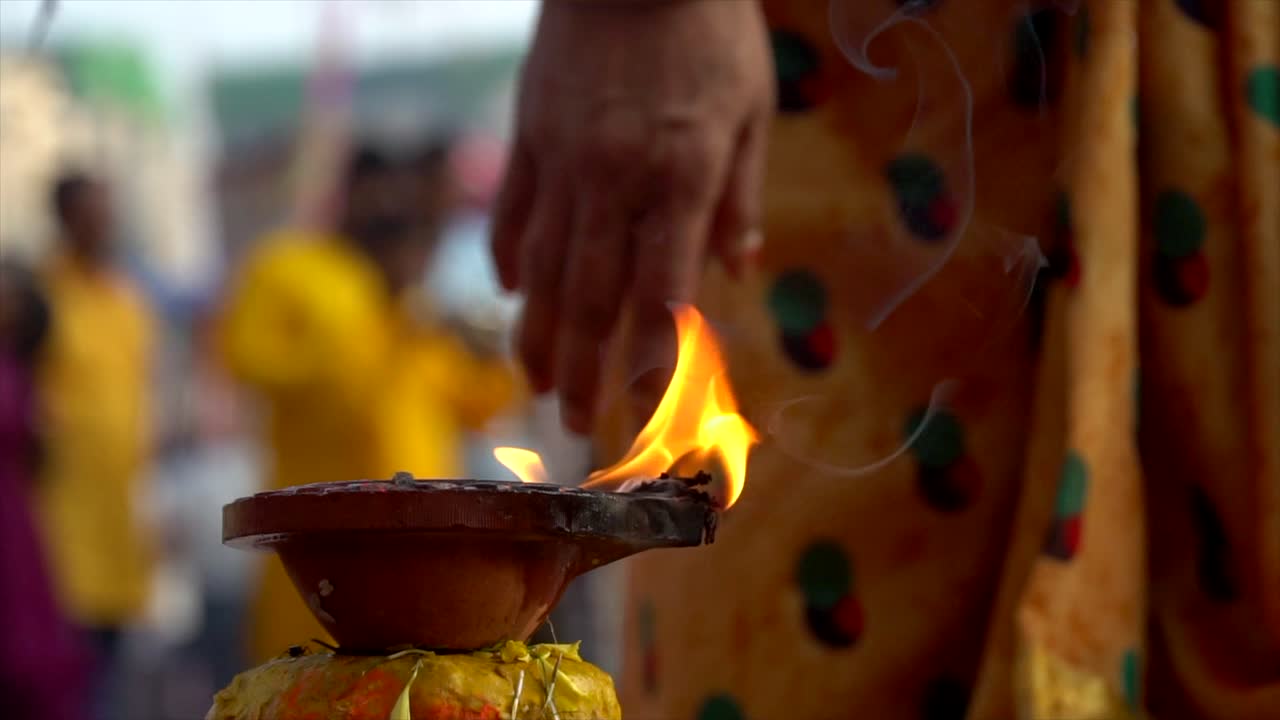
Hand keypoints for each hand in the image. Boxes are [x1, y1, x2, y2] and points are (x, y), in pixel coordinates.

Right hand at [492, 0, 772, 433]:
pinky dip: (512, 258)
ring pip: (545, 268)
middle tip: (577, 425)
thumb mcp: (750, 105)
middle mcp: (615, 183)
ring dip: (540, 335)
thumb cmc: (708, 28)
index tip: (645, 418)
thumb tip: (741, 266)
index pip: (661, 295)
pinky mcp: (528, 135)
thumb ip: (739, 193)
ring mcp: (563, 161)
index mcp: (680, 180)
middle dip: (586, 370)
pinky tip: (515, 296)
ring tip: (537, 385)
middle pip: (594, 298)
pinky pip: (513, 211)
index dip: (652, 364)